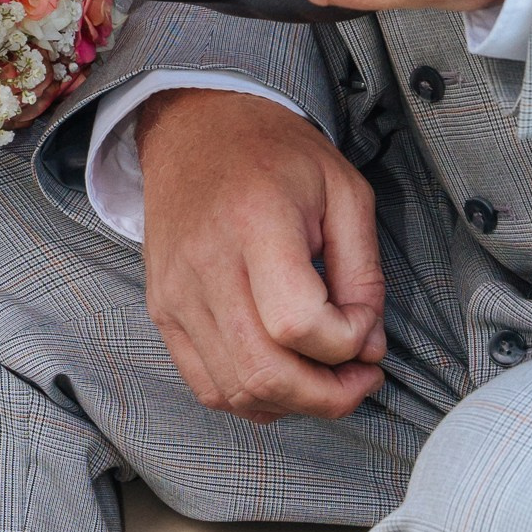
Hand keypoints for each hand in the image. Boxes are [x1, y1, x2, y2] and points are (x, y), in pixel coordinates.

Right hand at [137, 87, 384, 419]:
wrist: (197, 129)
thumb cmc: (275, 154)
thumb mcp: (344, 192)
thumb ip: (365, 274)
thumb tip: (368, 349)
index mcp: (255, 224)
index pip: (299, 324)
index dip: (346, 340)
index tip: (364, 320)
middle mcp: (206, 265)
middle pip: (265, 373)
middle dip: (327, 396)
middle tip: (359, 378)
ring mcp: (176, 294)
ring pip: (235, 392)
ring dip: (293, 403)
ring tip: (325, 377)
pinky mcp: (163, 311)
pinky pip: (207, 386)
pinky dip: (252, 398)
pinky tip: (283, 376)